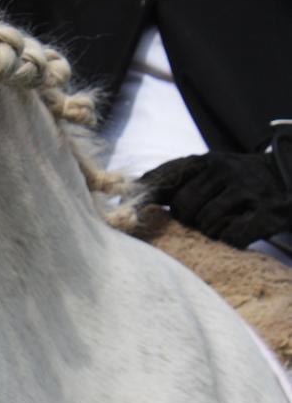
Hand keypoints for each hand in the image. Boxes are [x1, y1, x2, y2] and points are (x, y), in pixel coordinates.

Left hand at [140, 152, 291, 247]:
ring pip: (206, 223)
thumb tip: (132, 192)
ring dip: (208, 231)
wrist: (288, 177)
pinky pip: (233, 236)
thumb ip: (175, 180)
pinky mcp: (265, 212)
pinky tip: (234, 234)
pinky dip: (229, 240)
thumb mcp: (210, 170)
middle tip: (197, 221)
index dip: (144, 195)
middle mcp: (224, 171)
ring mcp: (246, 191)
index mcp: (206, 161)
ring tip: (220, 225)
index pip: (165, 177)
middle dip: (184, 220)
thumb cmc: (239, 179)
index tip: (126, 211)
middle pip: (183, 207)